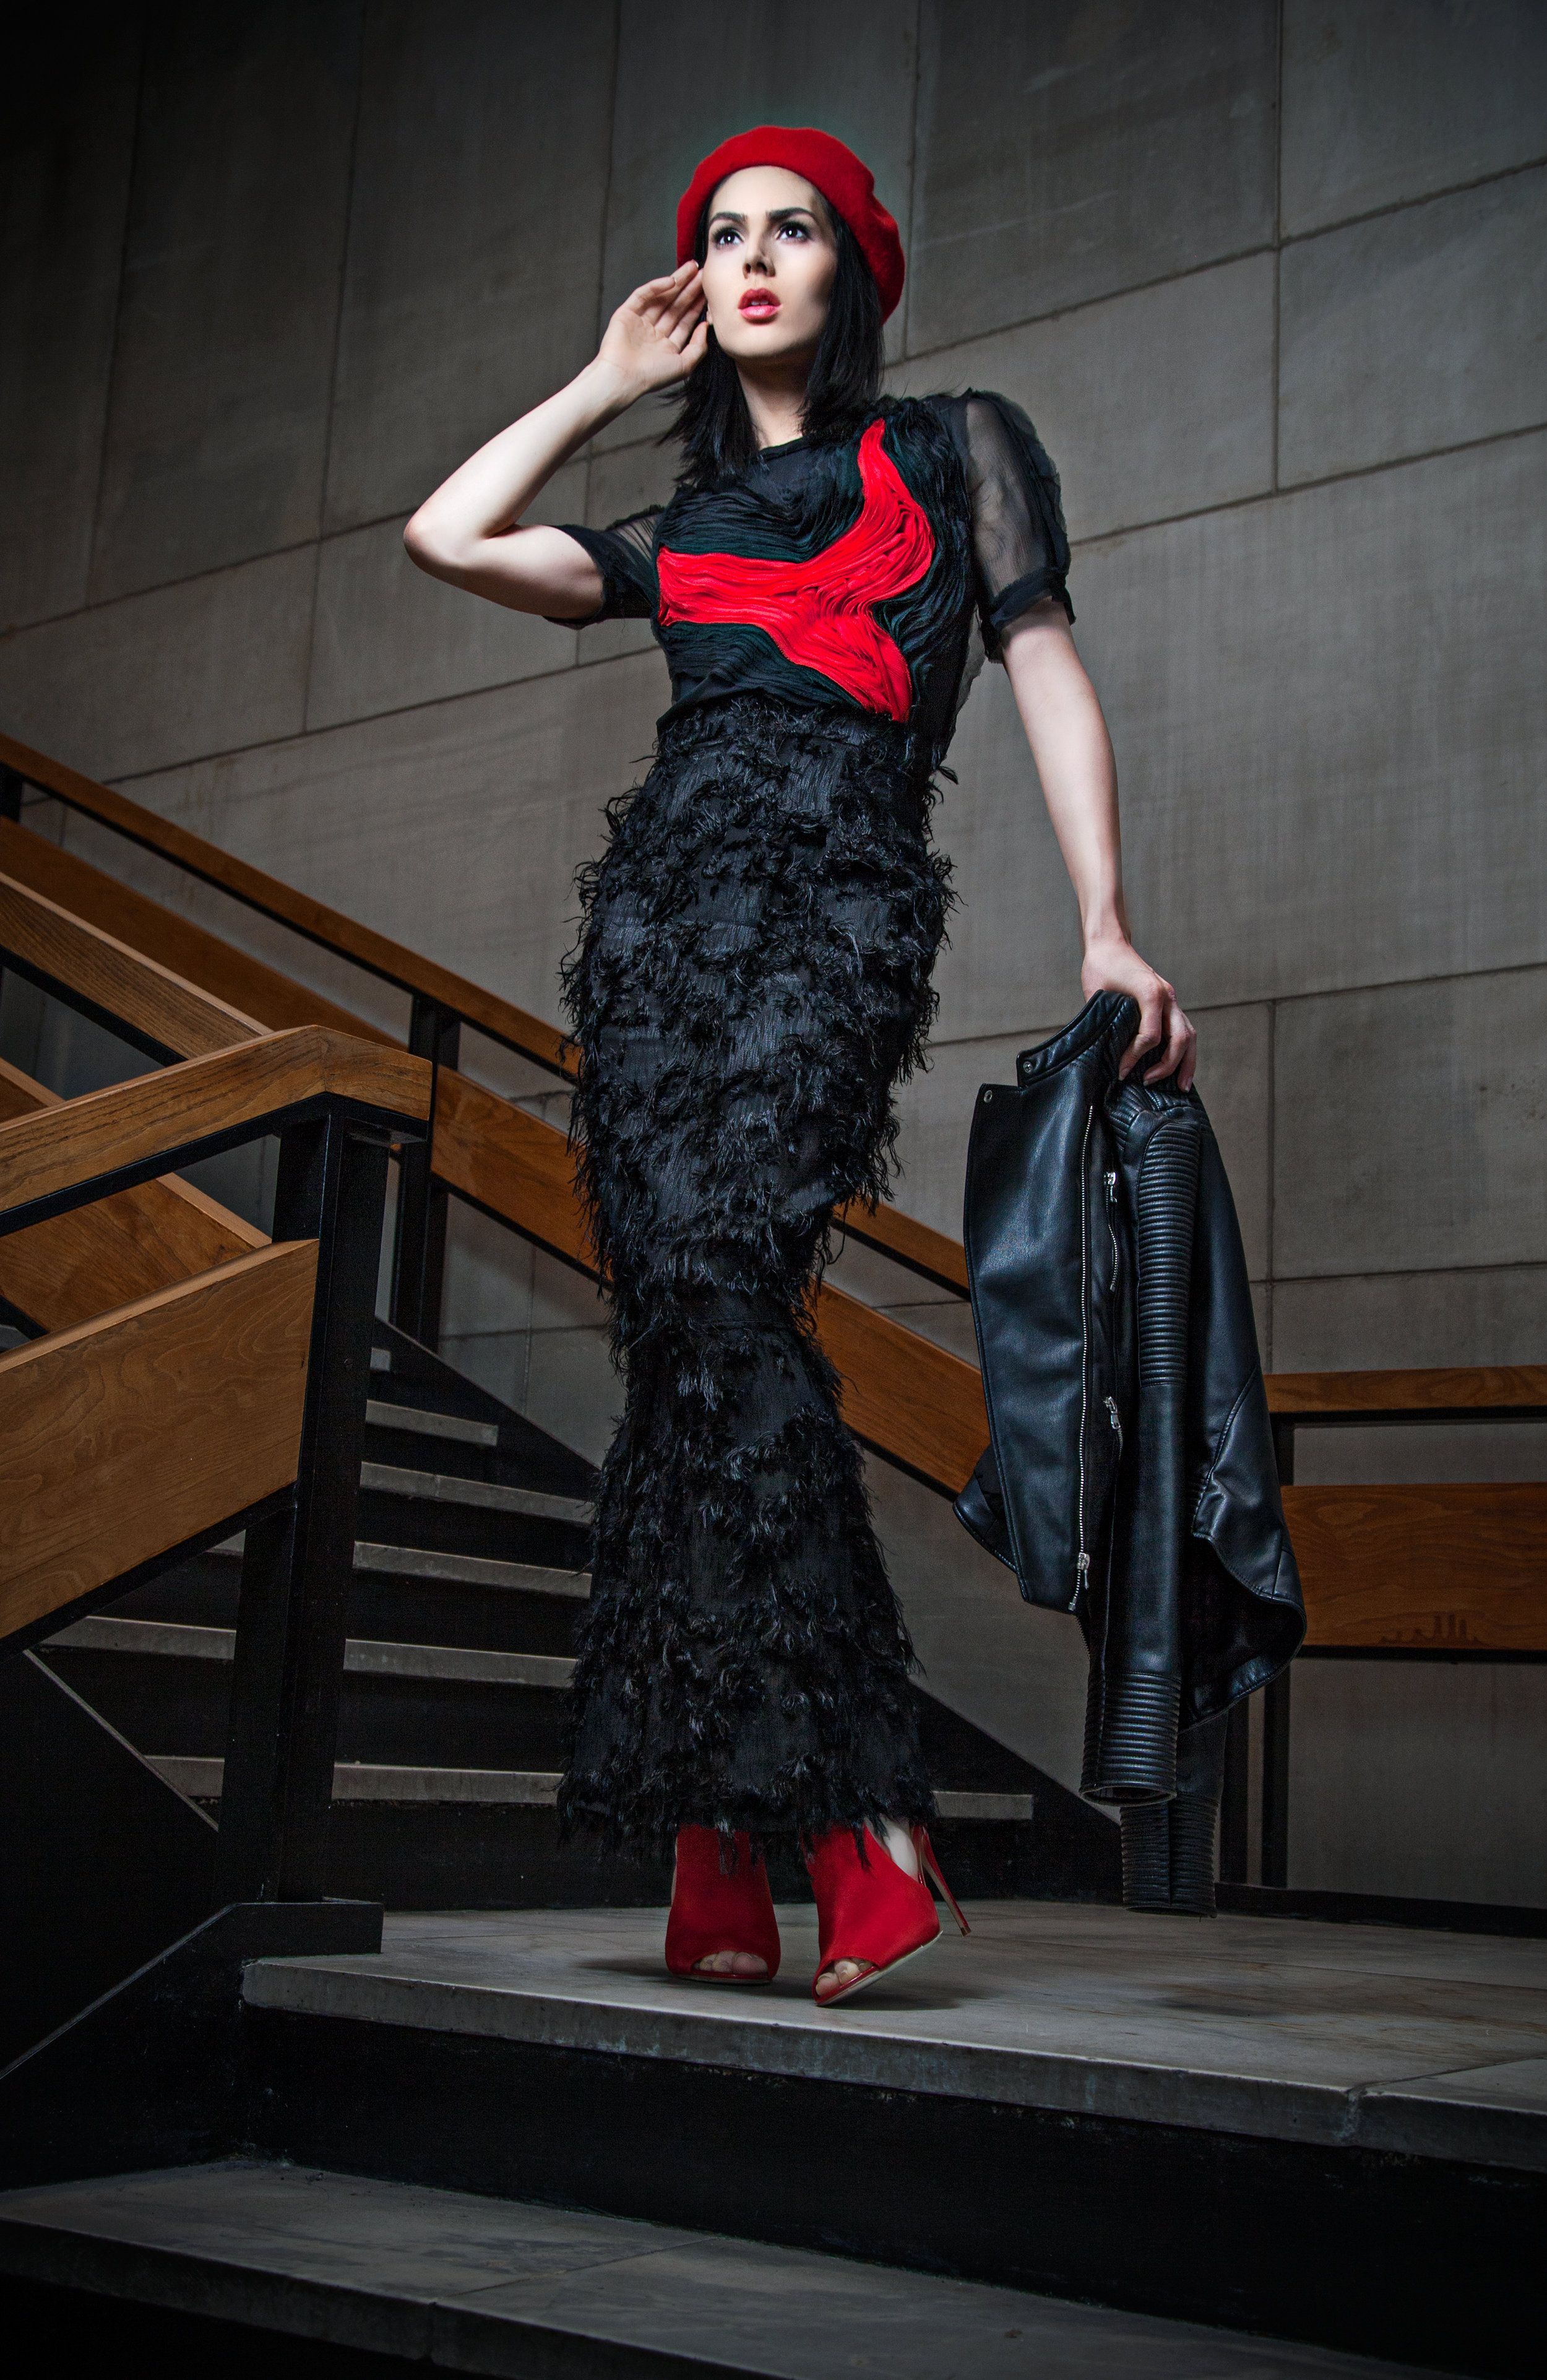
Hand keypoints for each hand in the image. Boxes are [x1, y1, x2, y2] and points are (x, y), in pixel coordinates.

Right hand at [595, 262, 708, 400]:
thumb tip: (705, 327)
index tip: (709, 291)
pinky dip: (656, 287)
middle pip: (675, 306)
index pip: (684, 321)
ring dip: (676, 282)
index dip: (696, 305)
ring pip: (662, 297)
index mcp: (666, 346)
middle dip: (689, 289)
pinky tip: (671, 280)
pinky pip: (643, 295)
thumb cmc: (651, 377)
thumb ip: (698, 347)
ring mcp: (640, 322)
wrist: (623, 377)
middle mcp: (653, 333)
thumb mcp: (684, 365)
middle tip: (703, 273)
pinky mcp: (626, 313)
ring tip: (691, 269)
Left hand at [1081, 934, 1196, 1089]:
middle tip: (1148, 1082)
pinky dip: (1185, 1050)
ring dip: (1187, 1062)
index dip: (1135, 1057)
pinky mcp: (1169, 1003)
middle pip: (1180, 1038)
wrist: (1110, 945)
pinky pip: (1184, 1029)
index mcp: (1151, 993)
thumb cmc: (1101, 967)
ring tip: (1182, 1087)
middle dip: (1168, 1065)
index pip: (1151, 1035)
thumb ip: (1107, 1023)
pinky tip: (1181, 1067)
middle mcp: (1167, 996)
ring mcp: (1171, 999)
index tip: (1121, 1070)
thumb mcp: (1098, 995)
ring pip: (1189, 1034)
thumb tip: (1109, 1057)